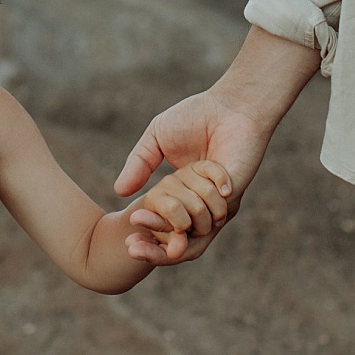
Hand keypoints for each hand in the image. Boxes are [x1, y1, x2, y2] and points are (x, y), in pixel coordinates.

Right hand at [115, 92, 243, 243]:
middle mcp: (203, 205)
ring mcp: (219, 204)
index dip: (148, 240)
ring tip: (183, 171)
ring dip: (182, 201)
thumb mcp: (156, 139)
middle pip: (181, 243)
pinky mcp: (234, 196)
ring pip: (193, 224)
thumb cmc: (195, 117)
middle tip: (132, 246)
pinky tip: (209, 163)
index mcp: (184, 196)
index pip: (166, 228)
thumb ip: (139, 164)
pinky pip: (211, 207)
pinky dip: (202, 187)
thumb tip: (120, 191)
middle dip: (156, 247)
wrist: (231, 107)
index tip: (128, 244)